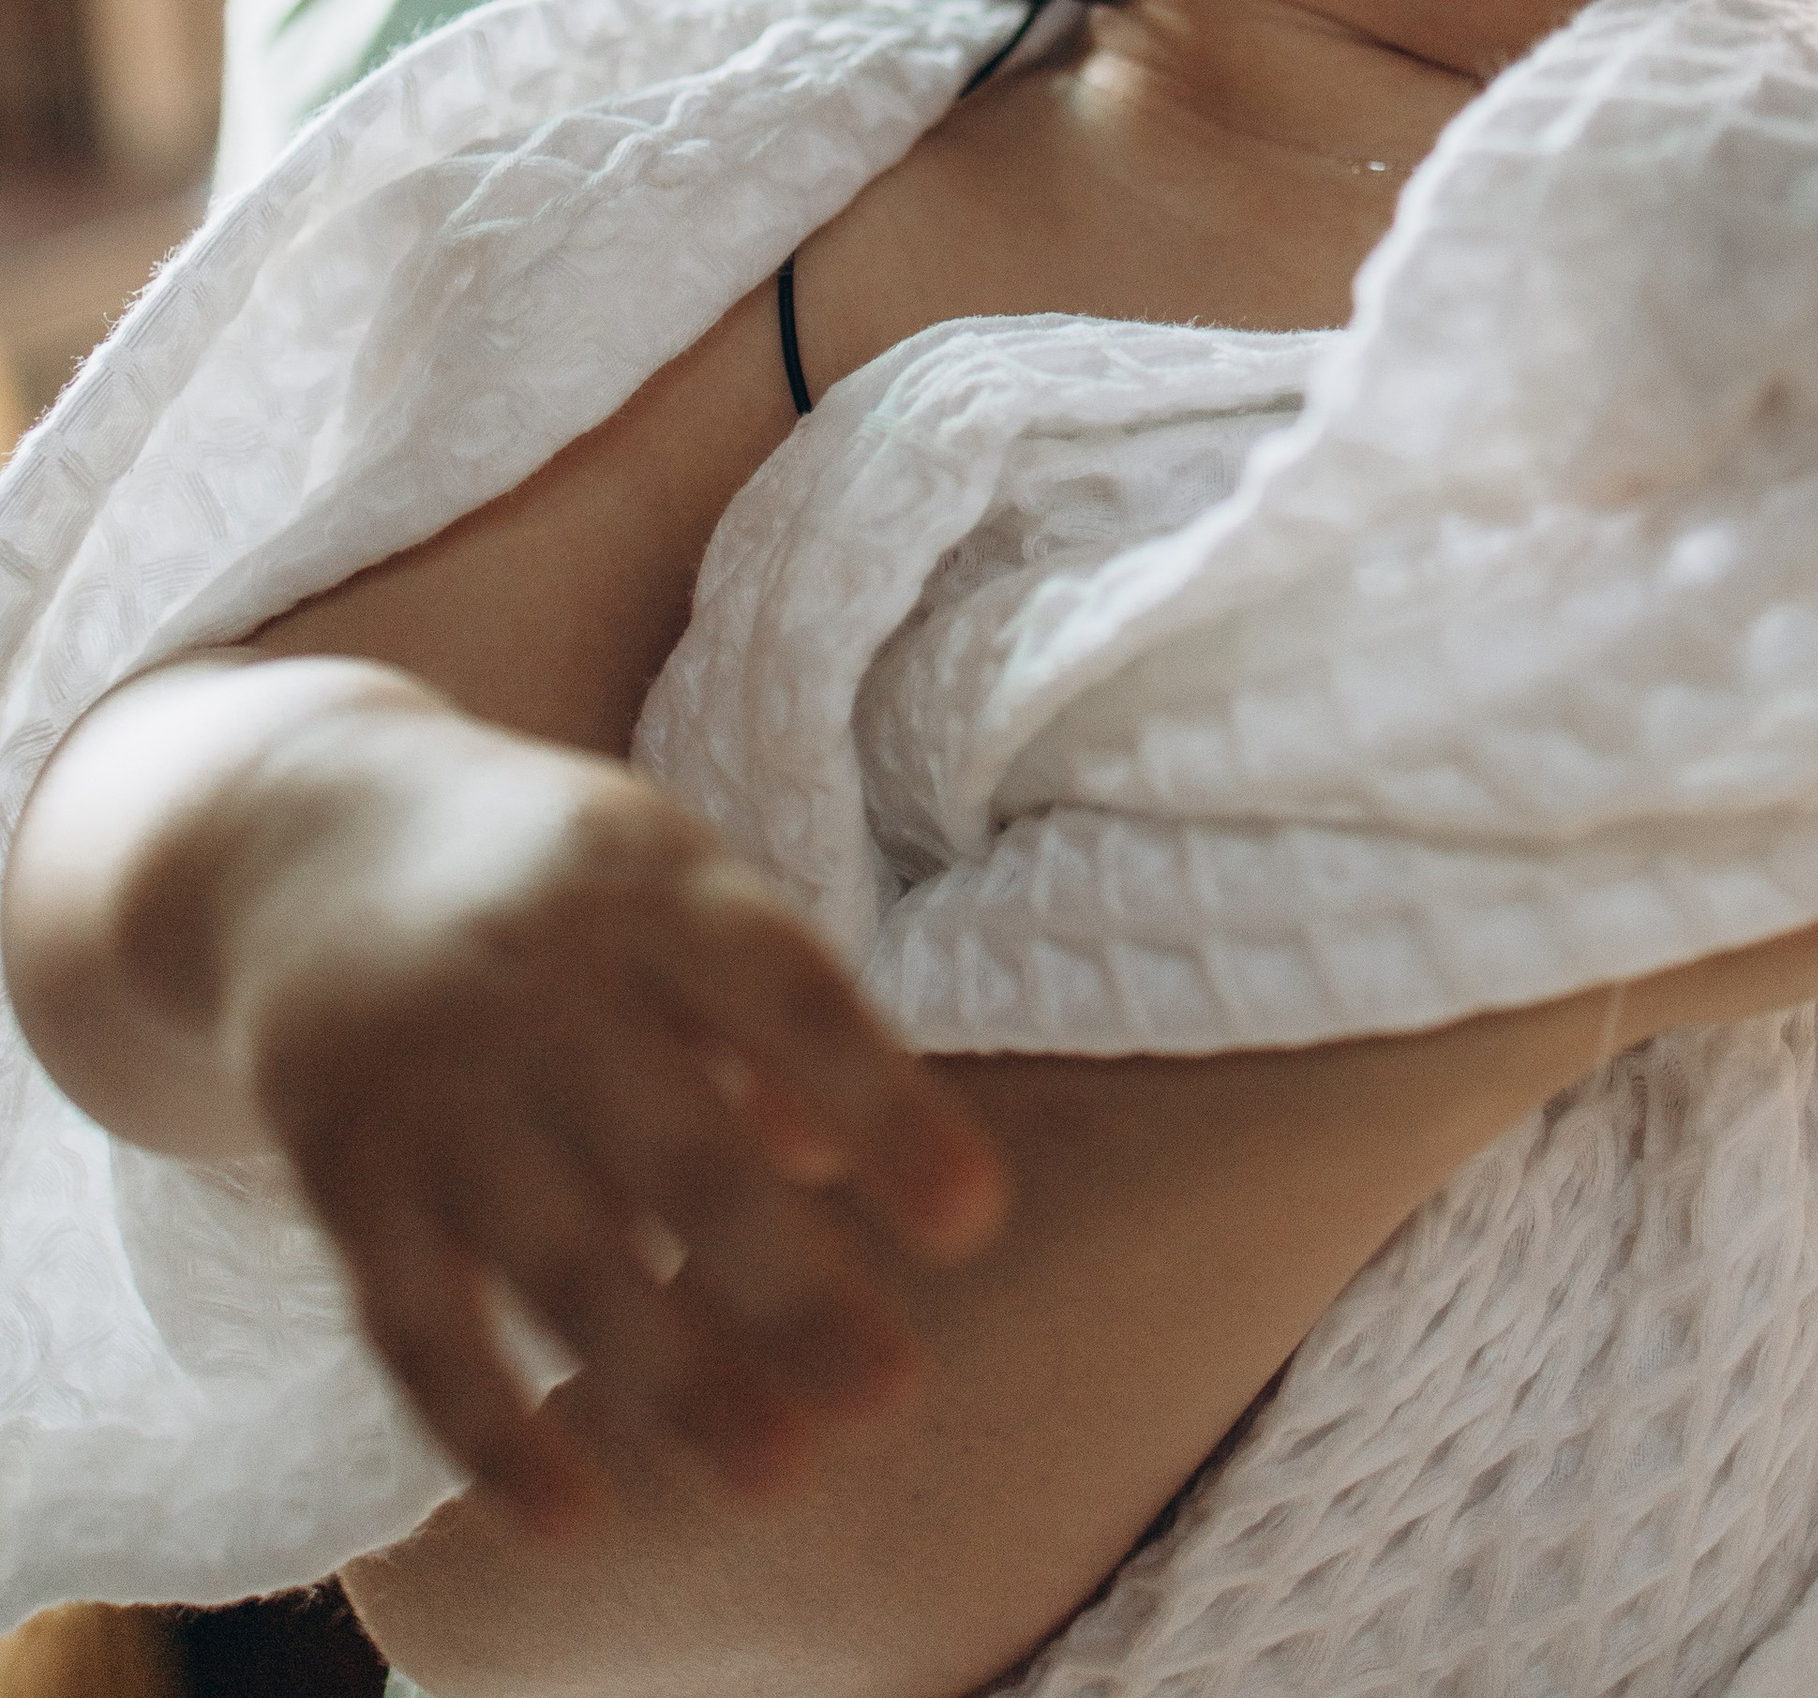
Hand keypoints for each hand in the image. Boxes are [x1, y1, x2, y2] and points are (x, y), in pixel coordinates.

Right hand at [209, 696, 1004, 1535]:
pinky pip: (412, 1316)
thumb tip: (845, 1155)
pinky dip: (485, 1423)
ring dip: (665, 1373)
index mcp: (650, 885)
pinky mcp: (339, 1168)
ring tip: (776, 1475)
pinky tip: (573, 1514)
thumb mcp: (670, 886)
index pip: (784, 996)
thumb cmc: (559, 884)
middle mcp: (539, 981)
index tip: (973, 1221)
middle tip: (892, 1393)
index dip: (881, 1105)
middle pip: (676, 1147)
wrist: (303, 845)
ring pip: (556, 1252)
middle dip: (785, 1279)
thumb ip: (765, 1009)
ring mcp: (430, 1079)